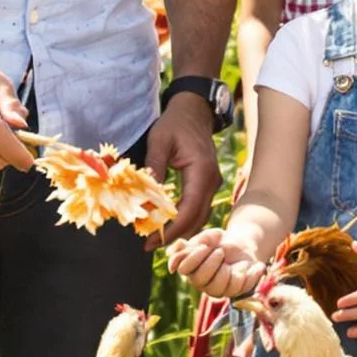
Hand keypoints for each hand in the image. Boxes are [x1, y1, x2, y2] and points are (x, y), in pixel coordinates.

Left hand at [144, 93, 220, 246]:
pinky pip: (198, 208)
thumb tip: (144, 197)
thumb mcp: (159, 141)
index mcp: (202, 171)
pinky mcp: (207, 184)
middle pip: (197, 218)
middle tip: (149, 245)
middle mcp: (212, 181)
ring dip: (180, 229)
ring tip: (155, 238)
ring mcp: (212, 183)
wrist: (194, 111)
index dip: (171, 228)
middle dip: (174, 235)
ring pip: (200, 216)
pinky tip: (167, 224)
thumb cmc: (175, 123)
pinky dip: (184, 219)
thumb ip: (153, 168)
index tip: (151, 239)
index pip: (189, 209)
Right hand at [168, 226, 263, 300]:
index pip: (183, 269)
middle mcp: (201, 282)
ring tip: (232, 261)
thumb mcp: (206, 237)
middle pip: (199, 280)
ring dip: (227, 270)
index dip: (193, 258)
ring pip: (217, 288)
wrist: (242, 244)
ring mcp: (217, 289)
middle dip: (211, 263)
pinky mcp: (233, 292)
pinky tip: (251, 266)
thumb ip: (192, 243)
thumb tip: (178, 245)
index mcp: (190, 268)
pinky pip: (238, 288)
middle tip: (220, 252)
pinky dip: (247, 274)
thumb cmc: (219, 241)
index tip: (205, 246)